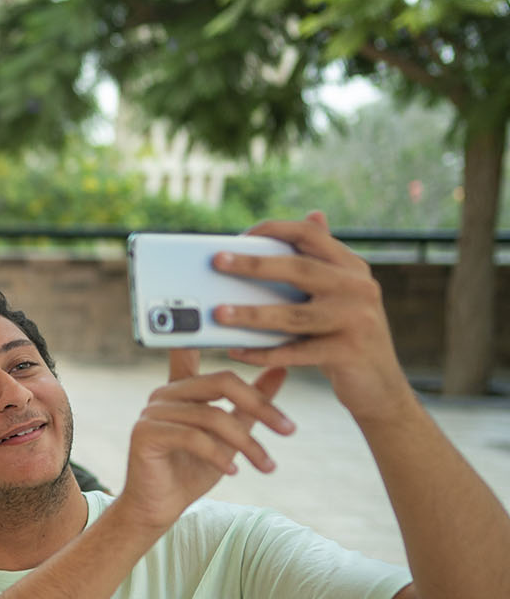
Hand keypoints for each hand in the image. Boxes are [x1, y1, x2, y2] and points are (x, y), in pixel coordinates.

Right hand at [111, 349, 293, 534]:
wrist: (159, 507)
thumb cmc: (192, 470)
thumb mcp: (231, 434)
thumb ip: (251, 403)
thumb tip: (281, 369)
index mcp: (182, 388)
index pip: (194, 351)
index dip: (208, 332)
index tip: (236, 320)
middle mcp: (164, 394)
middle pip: (221, 382)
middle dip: (261, 406)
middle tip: (288, 430)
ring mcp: (151, 412)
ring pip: (212, 415)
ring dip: (246, 443)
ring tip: (267, 466)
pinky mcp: (145, 434)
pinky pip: (193, 437)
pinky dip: (218, 455)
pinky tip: (233, 472)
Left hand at [215, 212, 410, 421]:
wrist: (380, 384)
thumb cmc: (346, 333)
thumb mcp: (340, 293)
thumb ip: (323, 259)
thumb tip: (313, 214)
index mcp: (352, 267)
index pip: (312, 235)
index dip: (275, 230)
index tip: (240, 236)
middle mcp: (358, 288)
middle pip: (299, 269)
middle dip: (254, 264)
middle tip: (217, 262)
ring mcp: (356, 320)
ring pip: (294, 315)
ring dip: (251, 314)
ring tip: (218, 313)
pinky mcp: (348, 352)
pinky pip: (296, 352)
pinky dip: (263, 353)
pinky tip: (237, 352)